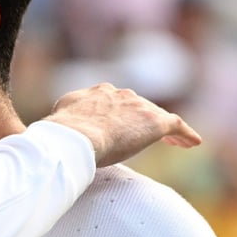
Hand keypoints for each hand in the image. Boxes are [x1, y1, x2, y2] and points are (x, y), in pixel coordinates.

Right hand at [45, 83, 200, 166]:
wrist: (74, 137)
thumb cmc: (59, 137)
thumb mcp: (54, 126)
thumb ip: (57, 127)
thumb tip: (43, 138)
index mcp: (95, 94)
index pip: (109, 101)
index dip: (115, 113)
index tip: (116, 125)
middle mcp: (118, 94)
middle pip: (133, 105)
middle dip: (137, 118)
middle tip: (141, 135)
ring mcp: (137, 106)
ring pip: (154, 115)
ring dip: (162, 127)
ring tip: (173, 140)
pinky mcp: (154, 122)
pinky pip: (175, 126)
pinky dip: (184, 134)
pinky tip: (193, 143)